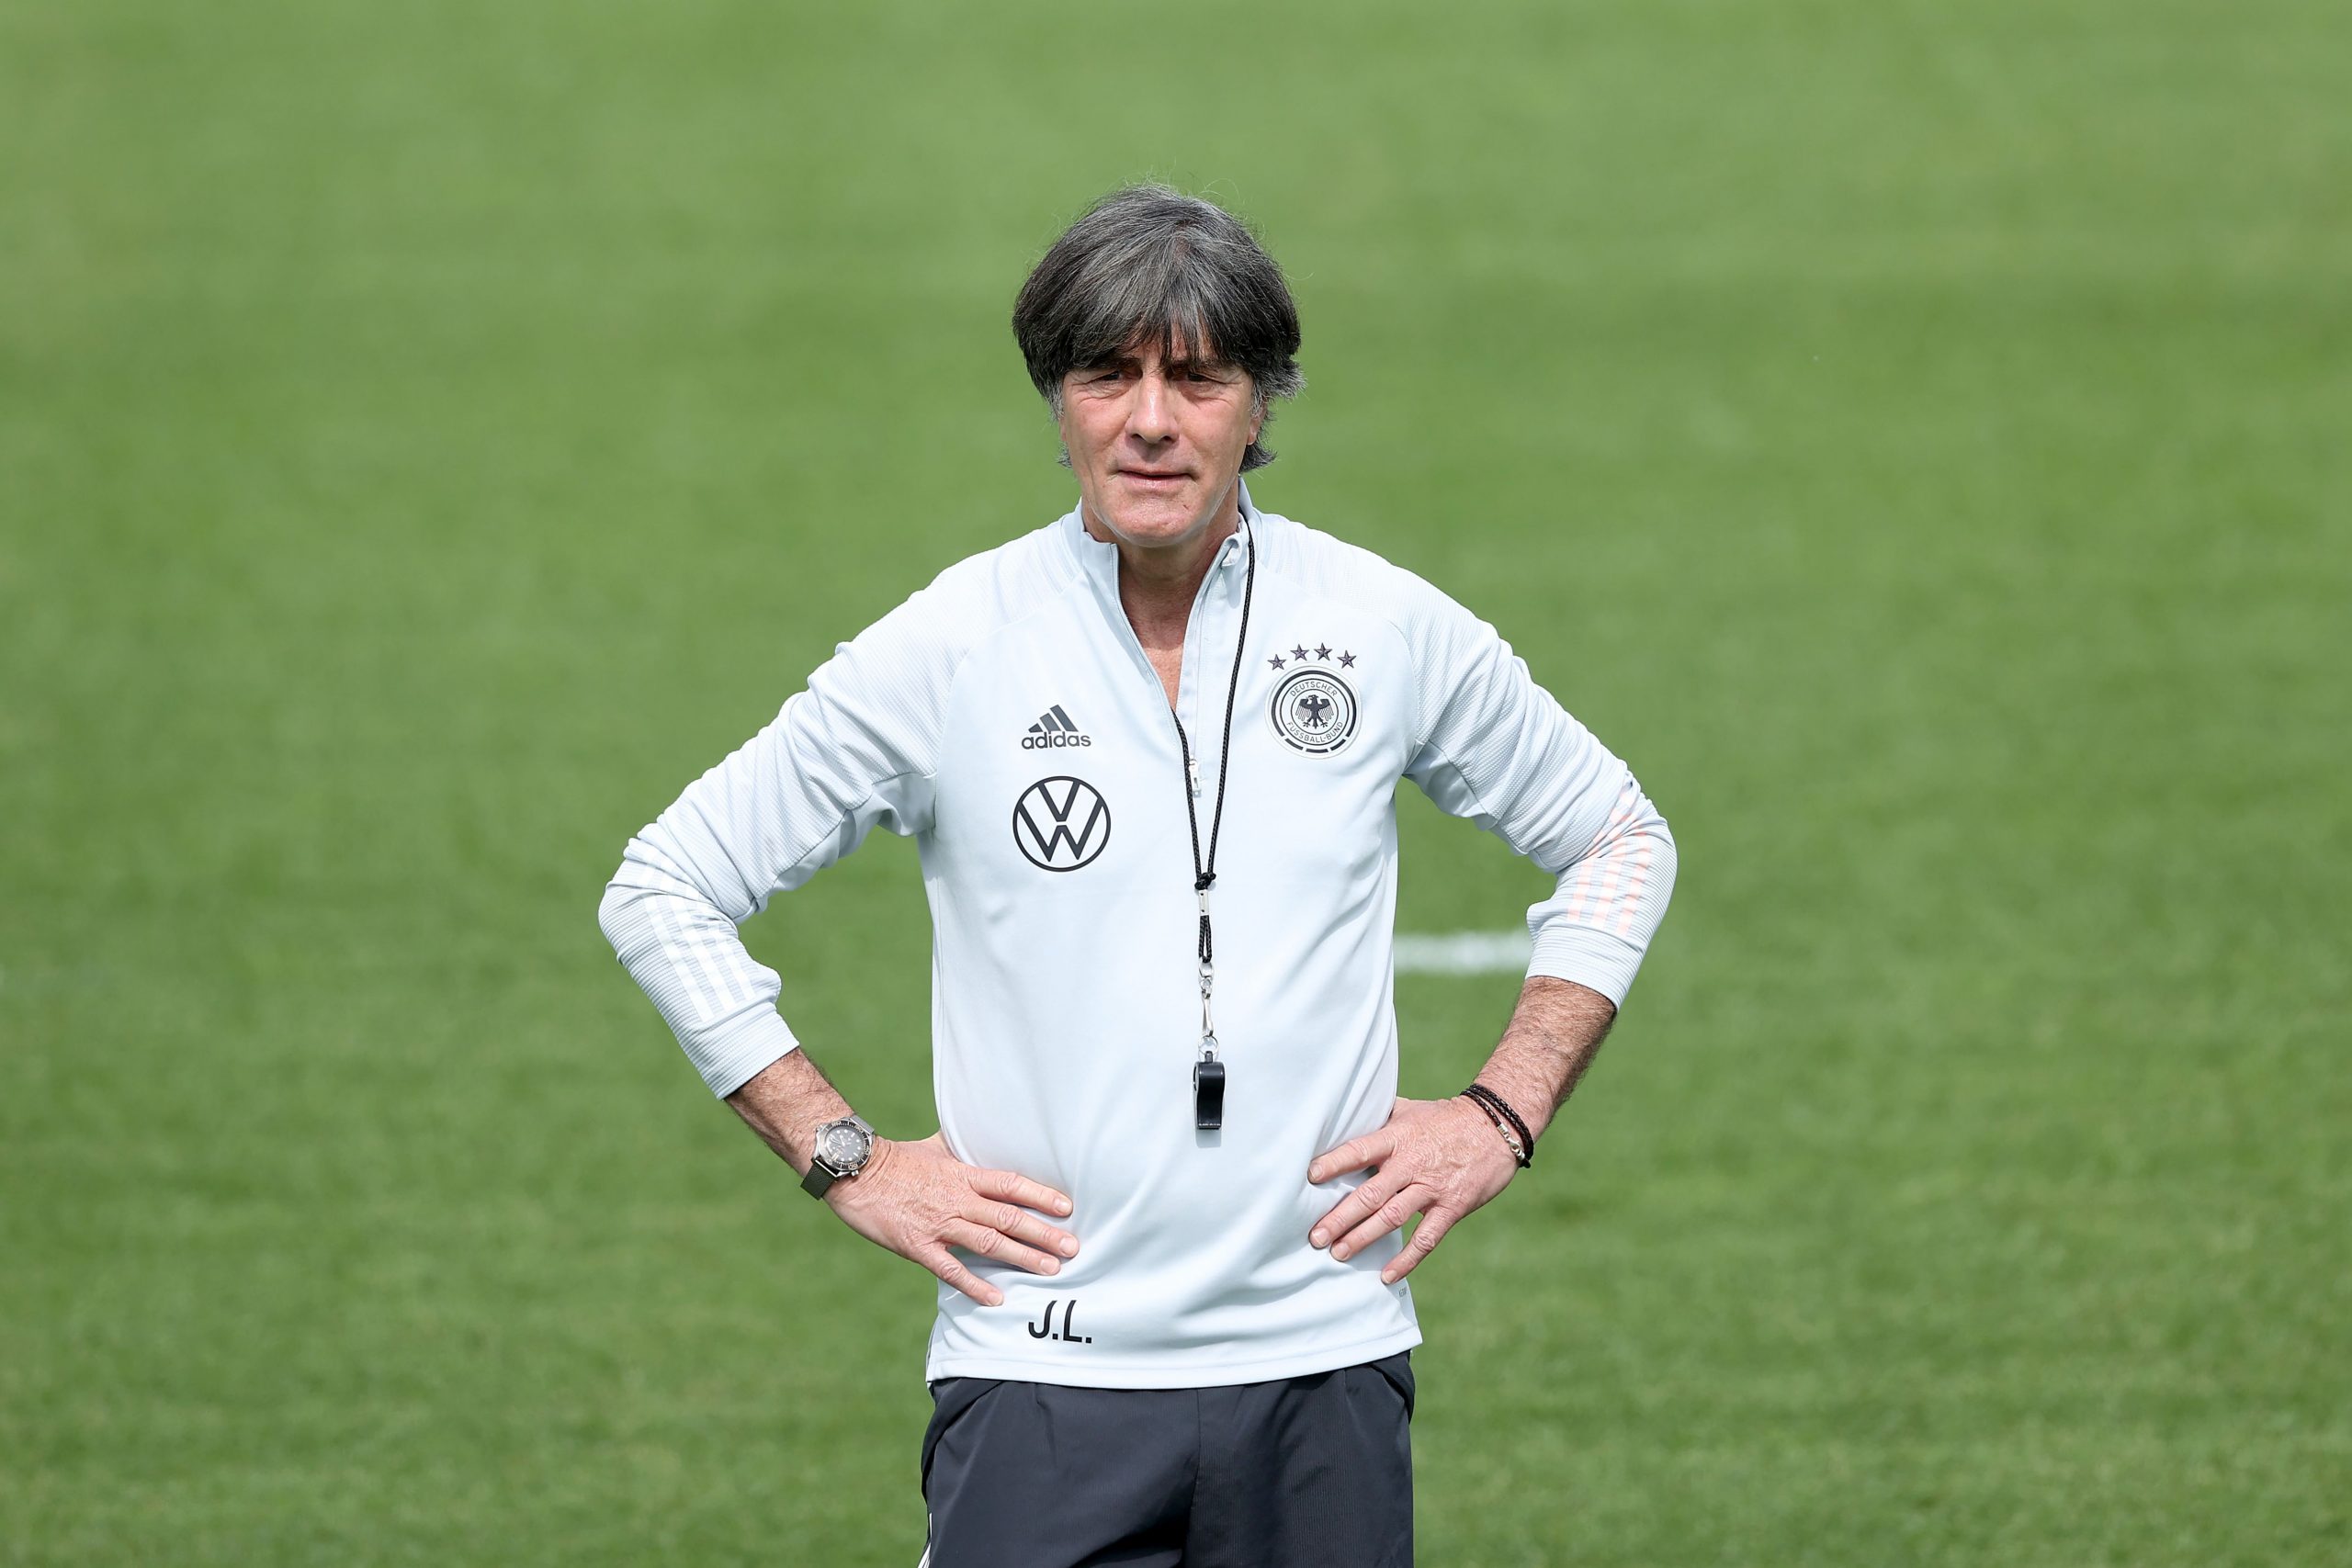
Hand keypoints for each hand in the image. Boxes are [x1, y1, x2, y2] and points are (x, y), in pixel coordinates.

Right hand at [822, 1131, 1078, 1306]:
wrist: (856, 1172)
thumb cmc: (896, 1158)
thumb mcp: (935, 1147)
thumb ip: (962, 1149)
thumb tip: (980, 1136)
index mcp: (963, 1174)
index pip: (1011, 1184)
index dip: (1041, 1195)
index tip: (1067, 1208)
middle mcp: (957, 1199)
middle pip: (1009, 1217)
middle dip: (1044, 1233)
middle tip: (1074, 1248)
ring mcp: (939, 1224)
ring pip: (989, 1243)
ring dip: (1023, 1257)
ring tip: (1051, 1270)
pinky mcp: (918, 1245)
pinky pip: (951, 1269)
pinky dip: (975, 1284)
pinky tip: (997, 1297)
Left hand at [1307, 1096, 1519, 1283]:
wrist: (1495, 1126)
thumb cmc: (1445, 1118)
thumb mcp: (1409, 1109)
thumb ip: (1379, 1119)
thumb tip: (1344, 1118)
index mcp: (1397, 1138)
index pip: (1359, 1150)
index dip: (1335, 1163)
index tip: (1310, 1176)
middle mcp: (1411, 1164)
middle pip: (1370, 1194)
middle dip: (1340, 1217)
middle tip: (1316, 1236)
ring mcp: (1431, 1187)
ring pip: (1392, 1217)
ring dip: (1363, 1238)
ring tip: (1338, 1254)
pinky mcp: (1452, 1207)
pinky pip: (1426, 1238)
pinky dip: (1406, 1259)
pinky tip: (1387, 1275)